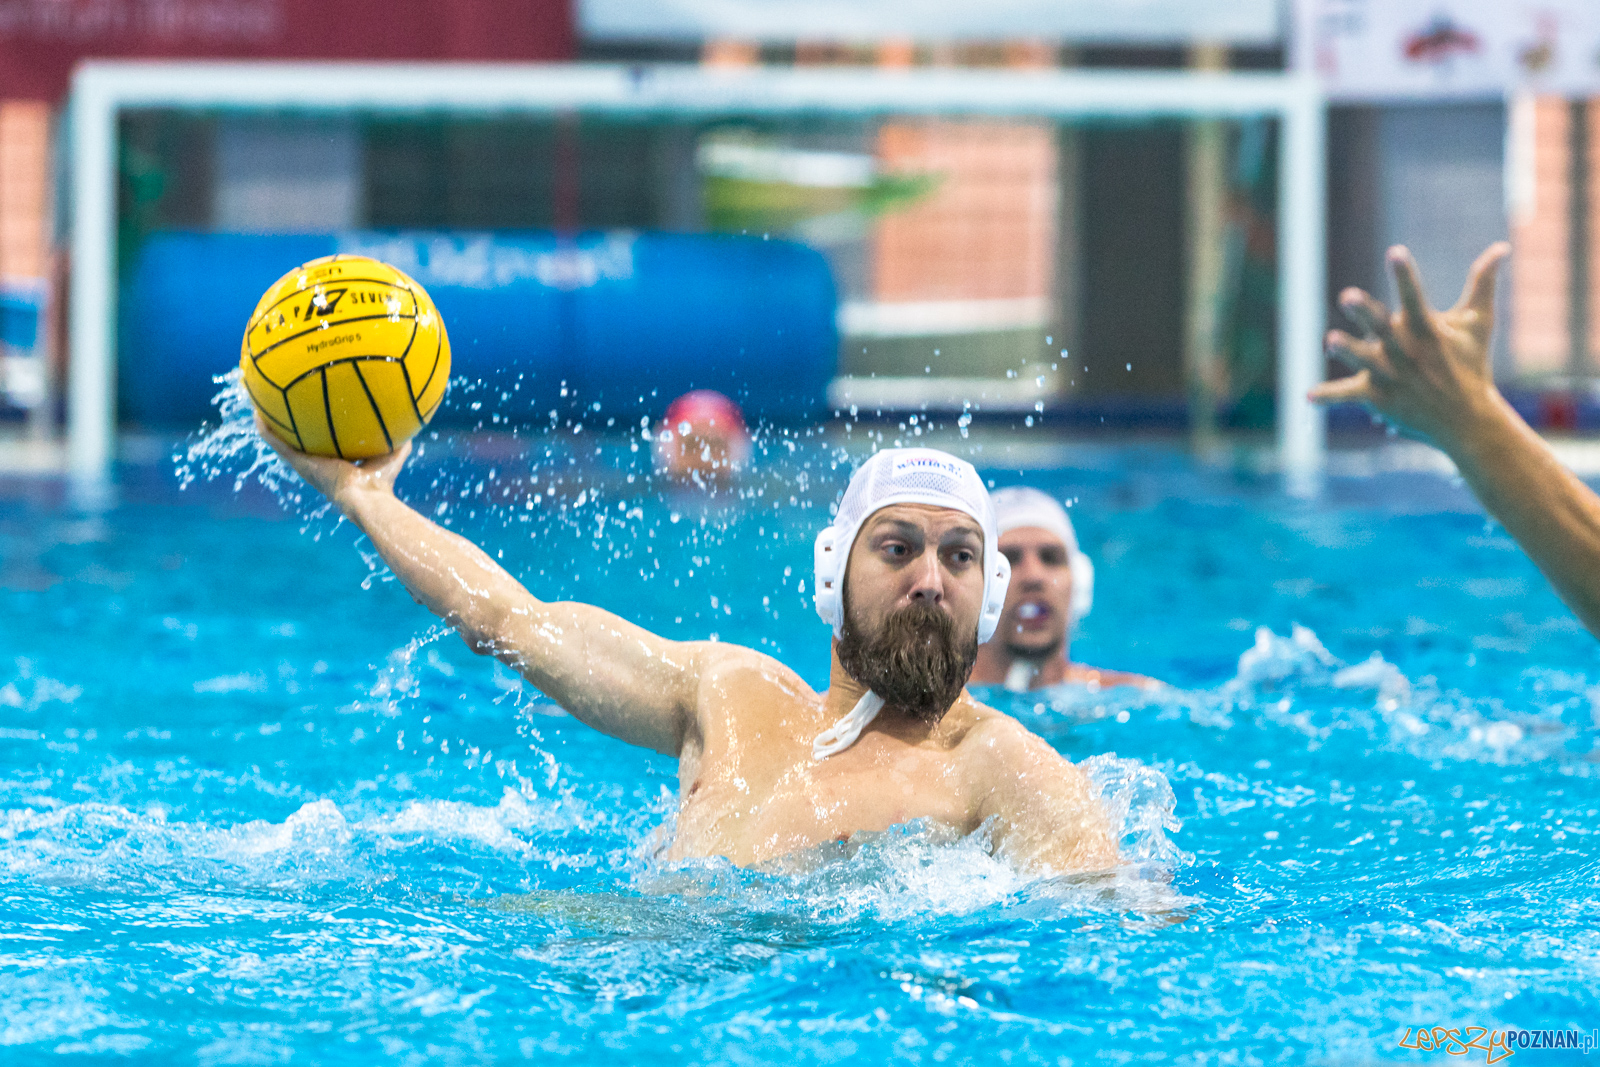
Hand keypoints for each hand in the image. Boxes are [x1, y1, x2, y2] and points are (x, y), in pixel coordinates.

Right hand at [255, 415, 411, 504]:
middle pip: (299, 441)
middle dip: (290, 425)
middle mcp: (316, 463)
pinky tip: (258, 414)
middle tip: (280, 406)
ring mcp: (305, 464)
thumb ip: (400, 436)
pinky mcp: (298, 463)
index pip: (323, 445)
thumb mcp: (394, 452)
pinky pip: (277, 444)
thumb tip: (412, 418)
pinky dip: (266, 430)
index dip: (317, 431)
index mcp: (335, 463)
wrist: (366, 497)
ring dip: (270, 426)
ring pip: (281, 442)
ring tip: (259, 407)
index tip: (313, 415)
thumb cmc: (382, 481)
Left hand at [1310, 242, 1509, 447]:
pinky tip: (1308, 397)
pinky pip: (1348, 396)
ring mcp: (1390, 375)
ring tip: (1330, 340)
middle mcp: (1405, 351)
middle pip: (1382, 328)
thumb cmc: (1471, 366)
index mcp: (1425, 330)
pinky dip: (1329, 397)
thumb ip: (1482, 283)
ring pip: (1364, 361)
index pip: (1414, 296)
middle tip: (1347, 295)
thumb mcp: (1479, 324)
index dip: (1405, 274)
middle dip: (1365, 312)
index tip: (1395, 250)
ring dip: (1348, 351)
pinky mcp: (1377, 397)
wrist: (1467, 420)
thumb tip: (1500, 247)